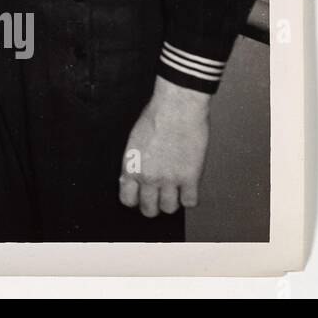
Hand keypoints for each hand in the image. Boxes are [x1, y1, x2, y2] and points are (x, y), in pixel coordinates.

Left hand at [119, 77, 210, 215]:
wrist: (177, 107)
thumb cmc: (155, 117)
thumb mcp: (134, 141)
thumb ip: (134, 162)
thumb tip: (133, 178)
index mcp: (131, 166)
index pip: (127, 199)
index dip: (135, 200)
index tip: (141, 196)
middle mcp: (148, 176)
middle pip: (149, 209)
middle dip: (153, 206)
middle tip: (159, 197)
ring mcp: (169, 179)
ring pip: (169, 208)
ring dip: (172, 202)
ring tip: (175, 191)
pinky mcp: (190, 177)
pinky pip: (190, 202)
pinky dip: (190, 197)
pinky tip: (189, 187)